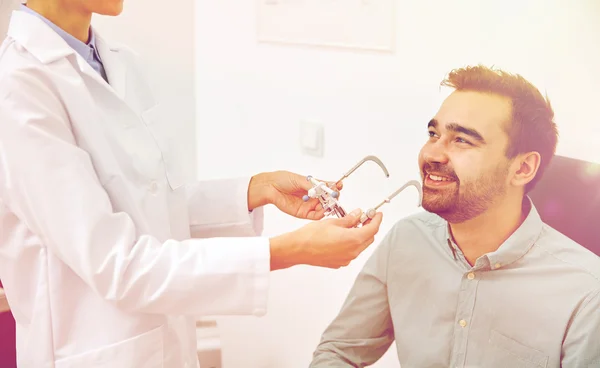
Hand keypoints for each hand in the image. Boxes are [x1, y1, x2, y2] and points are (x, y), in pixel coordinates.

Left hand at [249, 170, 342, 219]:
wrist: (270, 187)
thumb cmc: (283, 180)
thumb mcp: (300, 179)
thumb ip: (313, 185)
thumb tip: (324, 186)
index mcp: (313, 187)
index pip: (328, 188)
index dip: (334, 187)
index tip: (339, 186)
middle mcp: (313, 196)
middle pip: (328, 199)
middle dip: (333, 198)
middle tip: (334, 196)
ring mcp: (309, 205)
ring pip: (324, 208)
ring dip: (328, 206)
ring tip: (328, 203)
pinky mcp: (303, 213)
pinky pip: (315, 216)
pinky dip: (321, 214)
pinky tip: (322, 210)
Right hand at [268, 209, 383, 269]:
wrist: (298, 249)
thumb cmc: (311, 236)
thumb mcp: (333, 222)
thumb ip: (349, 219)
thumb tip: (357, 214)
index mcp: (353, 240)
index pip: (373, 229)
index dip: (377, 220)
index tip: (376, 214)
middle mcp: (352, 252)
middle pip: (369, 238)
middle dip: (369, 227)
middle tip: (364, 217)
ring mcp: (346, 259)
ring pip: (360, 246)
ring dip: (360, 235)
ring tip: (351, 225)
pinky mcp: (339, 263)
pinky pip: (351, 252)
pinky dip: (351, 243)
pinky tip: (342, 235)